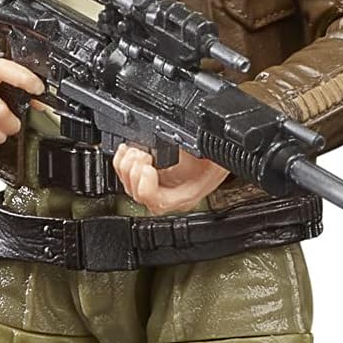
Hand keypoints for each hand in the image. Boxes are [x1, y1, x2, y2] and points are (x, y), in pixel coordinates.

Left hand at [113, 144, 229, 213]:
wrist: (220, 152)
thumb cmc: (218, 154)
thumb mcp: (210, 151)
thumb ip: (193, 150)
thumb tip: (179, 141)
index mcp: (186, 195)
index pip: (158, 202)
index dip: (147, 185)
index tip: (149, 165)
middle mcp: (169, 195)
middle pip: (138, 194)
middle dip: (134, 170)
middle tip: (141, 153)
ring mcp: (158, 187)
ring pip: (129, 187)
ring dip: (126, 166)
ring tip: (136, 150)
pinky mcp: (149, 178)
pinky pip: (127, 177)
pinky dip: (122, 163)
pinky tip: (128, 150)